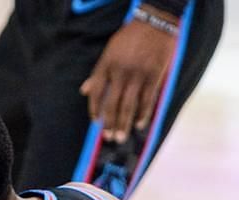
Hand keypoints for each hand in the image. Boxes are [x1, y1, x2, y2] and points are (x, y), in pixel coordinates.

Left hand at [79, 8, 177, 143]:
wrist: (154, 22)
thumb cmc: (130, 37)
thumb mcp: (109, 50)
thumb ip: (97, 72)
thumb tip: (84, 90)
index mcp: (106, 64)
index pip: (96, 92)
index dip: (94, 109)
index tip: (96, 122)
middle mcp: (120, 72)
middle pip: (112, 103)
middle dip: (110, 123)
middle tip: (109, 138)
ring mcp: (138, 74)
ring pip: (129, 105)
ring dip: (124, 124)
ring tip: (121, 137)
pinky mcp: (154, 76)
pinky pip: (147, 100)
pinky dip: (143, 114)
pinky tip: (139, 125)